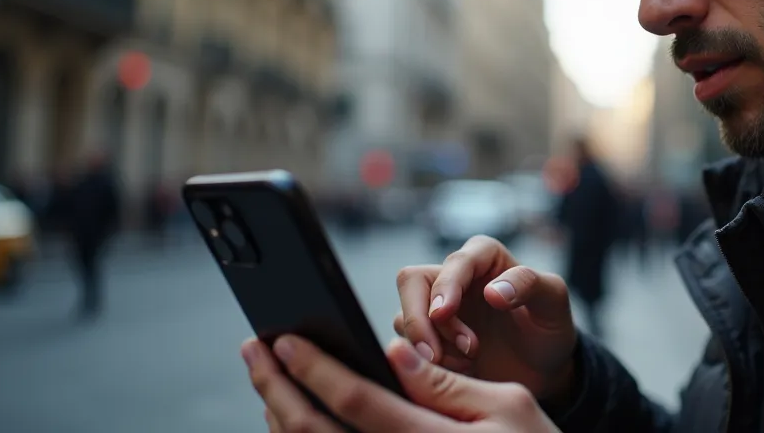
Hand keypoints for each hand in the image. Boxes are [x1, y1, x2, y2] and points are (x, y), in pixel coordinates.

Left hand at [242, 335, 559, 431]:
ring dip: (280, 415)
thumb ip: (447, 382)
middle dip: (274, 388)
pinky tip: (295, 419)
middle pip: (314, 431)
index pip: (354, 398)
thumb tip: (395, 351)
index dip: (313, 367)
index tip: (283, 340)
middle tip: (254, 352)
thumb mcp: (509, 405)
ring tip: (267, 381)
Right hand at [394, 236, 577, 399]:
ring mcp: (438, 307)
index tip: (443, 314)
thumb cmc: (549, 327)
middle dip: (419, 319)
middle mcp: (455, 276)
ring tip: (469, 361)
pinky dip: (428, 362)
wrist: (543, 369)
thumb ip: (529, 284)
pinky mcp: (430, 337)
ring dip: (430, 345)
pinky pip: (409, 346)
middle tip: (437, 354)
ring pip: (404, 317)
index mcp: (485, 256)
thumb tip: (491, 291)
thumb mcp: (554, 301)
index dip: (445, 286)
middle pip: (411, 281)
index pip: (454, 262)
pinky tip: (460, 370)